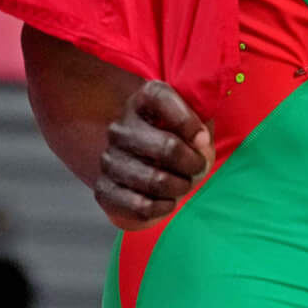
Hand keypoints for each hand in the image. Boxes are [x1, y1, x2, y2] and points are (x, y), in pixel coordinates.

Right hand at [95, 80, 213, 230]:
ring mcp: (109, 159)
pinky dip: (161, 208)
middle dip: (192, 164)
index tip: (202, 138)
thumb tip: (200, 140)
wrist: (143, 163)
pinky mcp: (104, 189)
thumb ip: (200, 125)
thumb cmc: (174, 138)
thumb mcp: (190, 121)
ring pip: (155, 181)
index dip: (188, 121)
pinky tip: (167, 201)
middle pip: (167, 148)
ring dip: (178, 188)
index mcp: (141, 101)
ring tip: (182, 185)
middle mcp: (120, 127)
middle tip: (198, 168)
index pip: (161, 99)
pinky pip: (140, 206)